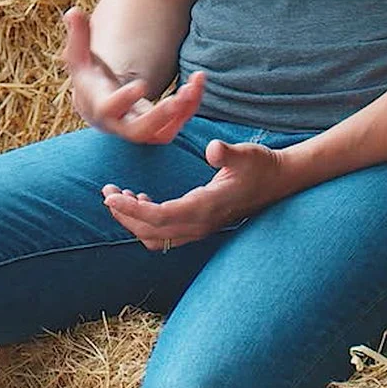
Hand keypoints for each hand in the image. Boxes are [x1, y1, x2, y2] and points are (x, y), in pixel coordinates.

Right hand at [61, 8, 202, 143]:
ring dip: (181, 112)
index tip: (141, 85)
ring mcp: (138, 130)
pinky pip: (175, 126)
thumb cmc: (89, 76)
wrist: (97, 103)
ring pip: (162, 132)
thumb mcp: (79, 55)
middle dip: (159, 116)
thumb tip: (73, 12)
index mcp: (98, 105)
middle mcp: (118, 124)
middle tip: (178, 99)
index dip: (124, 99)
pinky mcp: (156, 131)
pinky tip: (197, 84)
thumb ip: (78, 35)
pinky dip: (189, 109)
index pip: (108, 108)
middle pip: (138, 131)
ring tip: (194, 86)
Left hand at [102, 139, 296, 250]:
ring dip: (134, 221)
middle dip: (125, 216)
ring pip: (157, 238)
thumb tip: (213, 149)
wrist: (280, 182)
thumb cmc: (261, 165)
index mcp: (206, 207)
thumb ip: (227, 153)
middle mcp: (201, 224)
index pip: (160, 217)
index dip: (132, 210)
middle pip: (152, 232)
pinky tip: (141, 199)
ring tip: (118, 196)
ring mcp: (201, 228)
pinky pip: (166, 234)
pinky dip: (147, 223)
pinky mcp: (201, 226)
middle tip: (106, 192)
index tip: (110, 195)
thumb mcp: (246, 154)